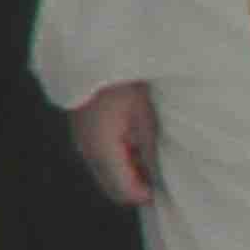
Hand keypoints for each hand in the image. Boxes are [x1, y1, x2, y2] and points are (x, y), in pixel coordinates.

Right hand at [69, 79, 159, 206]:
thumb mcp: (145, 119)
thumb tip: (158, 180)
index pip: (126, 192)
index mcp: (104, 151)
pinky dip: (118, 161)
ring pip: (106, 175)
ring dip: (128, 173)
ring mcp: (82, 143)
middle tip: (159, 172)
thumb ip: (150, 154)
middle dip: (137, 186)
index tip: (167, 185)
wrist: (92, 56)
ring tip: (147, 153)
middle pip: (113, 189)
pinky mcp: (82, 134)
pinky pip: (101, 160)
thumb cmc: (123, 84)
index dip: (148, 194)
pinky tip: (132, 142)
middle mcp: (87, 152)